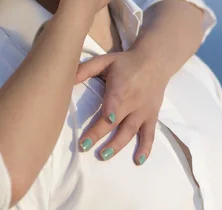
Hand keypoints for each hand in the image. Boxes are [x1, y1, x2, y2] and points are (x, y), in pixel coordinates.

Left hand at [75, 48, 168, 164]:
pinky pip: (149, 135)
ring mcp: (143, 110)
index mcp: (121, 84)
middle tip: (83, 146)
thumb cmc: (124, 62)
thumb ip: (86, 69)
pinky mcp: (152, 117)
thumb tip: (66, 77)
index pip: (116, 97)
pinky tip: (138, 161)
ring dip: (117, 145)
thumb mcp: (105, 60)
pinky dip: (145, 148)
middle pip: (116, 120)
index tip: (106, 118)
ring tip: (103, 155)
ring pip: (130, 131)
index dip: (112, 107)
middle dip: (99, 133)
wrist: (155, 62)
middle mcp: (133, 100)